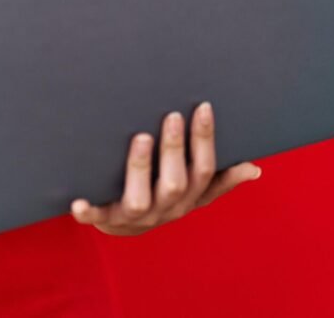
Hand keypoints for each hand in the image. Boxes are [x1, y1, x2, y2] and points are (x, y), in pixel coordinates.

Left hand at [70, 101, 261, 235]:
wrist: (124, 226)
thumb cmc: (163, 197)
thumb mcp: (195, 192)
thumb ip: (221, 180)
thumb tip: (256, 168)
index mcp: (188, 198)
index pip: (204, 170)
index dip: (205, 140)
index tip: (202, 106)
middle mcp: (165, 209)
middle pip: (175, 183)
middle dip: (175, 150)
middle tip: (171, 115)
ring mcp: (136, 217)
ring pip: (141, 198)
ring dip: (141, 167)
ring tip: (140, 137)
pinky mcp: (107, 220)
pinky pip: (97, 217)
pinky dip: (88, 211)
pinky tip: (78, 200)